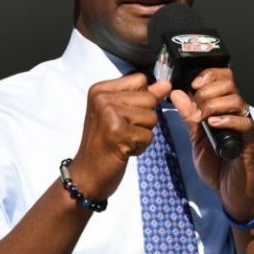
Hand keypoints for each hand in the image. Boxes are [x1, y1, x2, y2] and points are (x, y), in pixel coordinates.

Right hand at [69, 73, 171, 200]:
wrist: (87, 174)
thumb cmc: (104, 143)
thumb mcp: (118, 113)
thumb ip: (142, 96)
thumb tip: (166, 84)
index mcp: (100, 89)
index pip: (140, 79)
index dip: (142, 98)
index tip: (124, 114)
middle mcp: (102, 98)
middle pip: (149, 98)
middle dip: (144, 118)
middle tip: (122, 130)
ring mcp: (109, 115)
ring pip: (152, 117)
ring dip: (142, 133)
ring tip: (122, 140)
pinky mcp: (118, 133)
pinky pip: (149, 136)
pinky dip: (140, 147)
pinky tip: (123, 150)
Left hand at [169, 68, 253, 221]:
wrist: (231, 192)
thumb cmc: (216, 165)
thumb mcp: (195, 138)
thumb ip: (188, 116)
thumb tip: (176, 93)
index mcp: (225, 109)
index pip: (223, 78)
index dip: (208, 75)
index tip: (193, 84)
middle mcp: (237, 113)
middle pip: (230, 84)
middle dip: (207, 90)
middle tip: (195, 107)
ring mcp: (245, 126)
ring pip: (236, 100)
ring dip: (214, 105)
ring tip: (201, 118)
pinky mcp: (250, 141)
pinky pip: (244, 123)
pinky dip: (227, 120)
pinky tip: (212, 125)